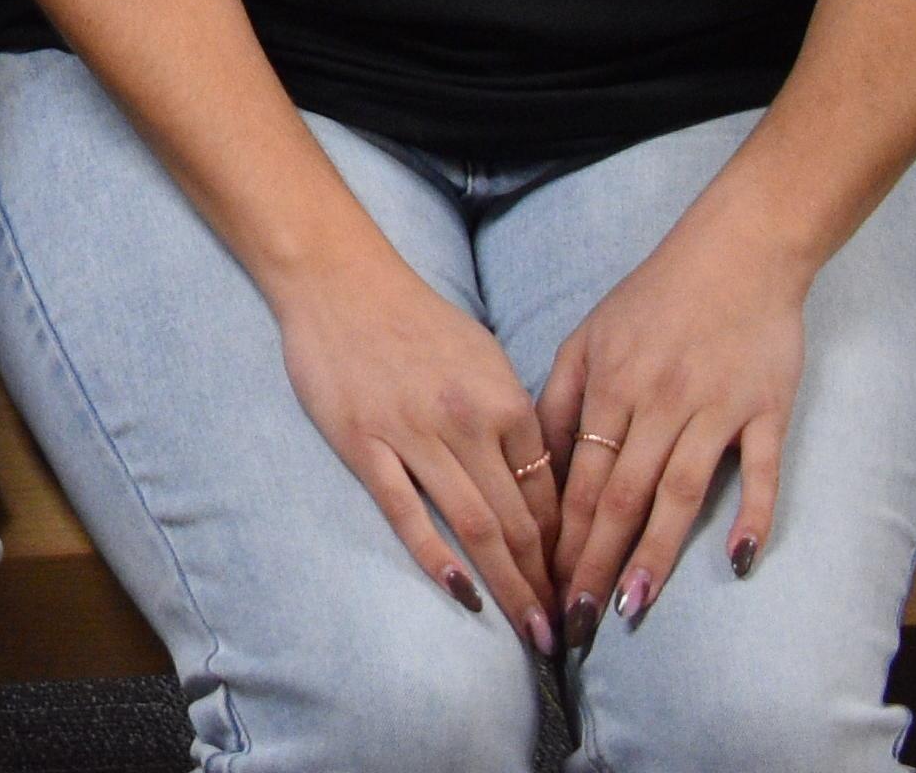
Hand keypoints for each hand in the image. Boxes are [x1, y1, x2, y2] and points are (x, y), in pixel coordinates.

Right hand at [266, 239, 561, 648]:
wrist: (339, 280)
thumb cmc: (415, 319)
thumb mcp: (483, 357)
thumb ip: (513, 417)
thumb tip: (541, 480)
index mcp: (504, 400)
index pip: (550, 494)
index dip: (569, 550)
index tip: (576, 589)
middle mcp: (469, 422)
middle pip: (521, 522)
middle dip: (547, 585)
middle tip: (564, 636)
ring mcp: (414, 435)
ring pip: (476, 527)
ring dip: (509, 587)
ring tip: (530, 633)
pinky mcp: (364, 444)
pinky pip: (407, 512)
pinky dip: (437, 557)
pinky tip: (462, 594)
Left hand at [533, 208, 811, 631]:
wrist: (738, 252)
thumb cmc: (655, 298)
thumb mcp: (589, 336)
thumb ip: (561, 399)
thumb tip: (535, 468)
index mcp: (610, 386)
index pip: (579, 479)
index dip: (560, 538)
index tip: (542, 586)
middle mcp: (658, 402)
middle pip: (622, 496)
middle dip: (595, 563)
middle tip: (577, 623)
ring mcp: (715, 408)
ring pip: (680, 492)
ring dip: (657, 554)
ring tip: (633, 609)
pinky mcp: (766, 409)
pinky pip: (761, 471)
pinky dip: (752, 515)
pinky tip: (738, 561)